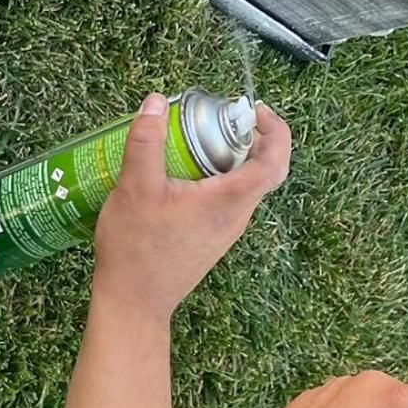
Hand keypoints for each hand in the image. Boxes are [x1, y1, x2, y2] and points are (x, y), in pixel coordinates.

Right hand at [93, 93, 290, 323]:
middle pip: (261, 170)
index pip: (275, 163)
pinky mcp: (210, 239)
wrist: (132, 305)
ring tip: (198, 140)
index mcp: (229, 201)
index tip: (256, 111)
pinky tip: (182, 173)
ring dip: (230, 158)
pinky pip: (226, 200)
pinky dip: (216, 178)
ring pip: (242, 186)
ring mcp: (224, 231)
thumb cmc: (137, 248)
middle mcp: (236, 217)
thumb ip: (146, 141)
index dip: (276, 131)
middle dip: (247, 138)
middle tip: (220, 118)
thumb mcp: (135, 187)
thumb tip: (156, 102)